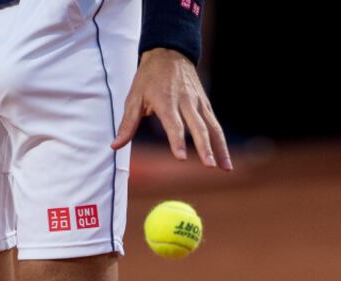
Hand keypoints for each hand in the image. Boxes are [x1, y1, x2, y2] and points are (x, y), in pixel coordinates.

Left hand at [112, 48, 231, 170]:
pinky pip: (215, 126)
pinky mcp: (206, 105)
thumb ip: (128, 124)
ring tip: (225, 168)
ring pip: (212, 128)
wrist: (169, 52)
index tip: (180, 158)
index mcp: (166, 101)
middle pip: (198, 127)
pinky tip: (224, 161)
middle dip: (204, 148)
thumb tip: (115, 146)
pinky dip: (221, 143)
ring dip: (219, 149)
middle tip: (208, 166)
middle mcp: (186, 102)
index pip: (173, 124)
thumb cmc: (148, 78)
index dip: (177, 141)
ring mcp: (198, 103)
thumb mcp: (134, 97)